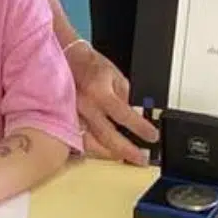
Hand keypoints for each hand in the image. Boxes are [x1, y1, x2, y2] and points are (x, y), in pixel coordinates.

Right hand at [65, 42, 157, 164]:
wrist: (66, 59)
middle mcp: (85, 107)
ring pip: (90, 145)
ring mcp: (72, 116)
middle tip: (141, 159)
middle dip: (127, 151)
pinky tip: (103, 152)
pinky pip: (78, 141)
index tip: (152, 136)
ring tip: (123, 158)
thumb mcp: (115, 74)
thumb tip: (134, 115)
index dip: (140, 128)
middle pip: (107, 137)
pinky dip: (92, 149)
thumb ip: (125, 95)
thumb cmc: (90, 65)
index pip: (124, 116)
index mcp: (99, 92)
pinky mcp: (64, 121)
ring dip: (109, 154)